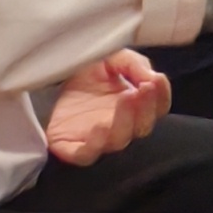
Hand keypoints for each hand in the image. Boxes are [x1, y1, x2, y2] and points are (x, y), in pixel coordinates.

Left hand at [44, 51, 170, 166]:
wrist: (51, 77)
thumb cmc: (89, 71)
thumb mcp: (115, 57)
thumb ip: (134, 63)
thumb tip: (151, 77)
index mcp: (136, 106)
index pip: (159, 108)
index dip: (161, 96)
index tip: (155, 79)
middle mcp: (121, 126)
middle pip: (142, 128)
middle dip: (145, 108)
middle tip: (142, 88)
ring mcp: (98, 139)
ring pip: (118, 142)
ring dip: (124, 123)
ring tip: (124, 100)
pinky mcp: (72, 148)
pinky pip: (86, 155)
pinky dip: (94, 145)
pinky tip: (99, 126)